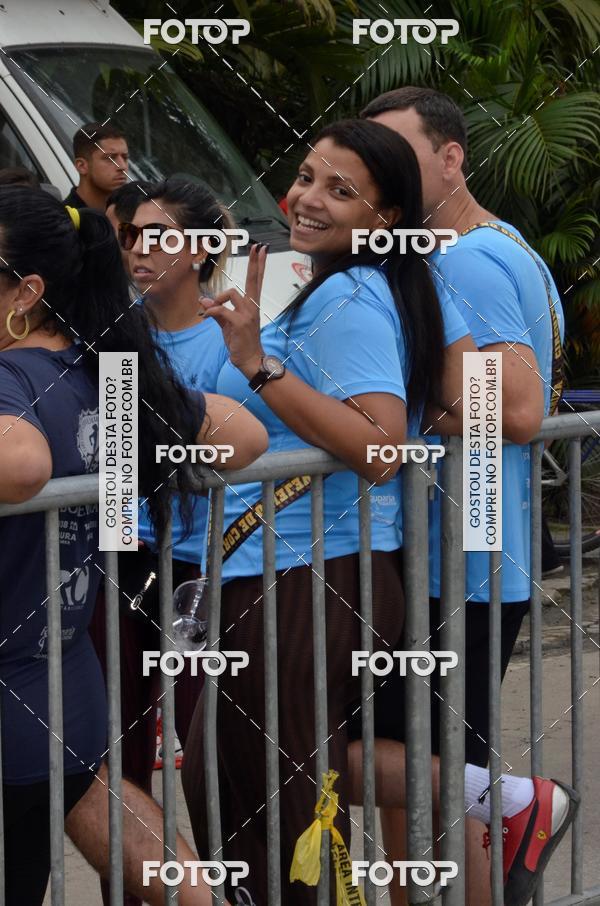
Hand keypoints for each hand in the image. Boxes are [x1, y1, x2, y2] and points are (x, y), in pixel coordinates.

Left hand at [202, 243, 266, 375]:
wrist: (249, 359)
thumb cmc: (241, 342)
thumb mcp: (227, 324)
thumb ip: (217, 310)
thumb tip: (204, 299)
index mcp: (252, 305)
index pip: (256, 281)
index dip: (258, 266)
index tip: (261, 250)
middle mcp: (252, 307)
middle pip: (254, 280)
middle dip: (256, 263)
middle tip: (258, 247)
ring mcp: (247, 314)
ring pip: (231, 293)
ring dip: (217, 299)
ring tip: (210, 309)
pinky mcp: (239, 323)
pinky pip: (220, 309)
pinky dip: (210, 311)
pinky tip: (205, 316)